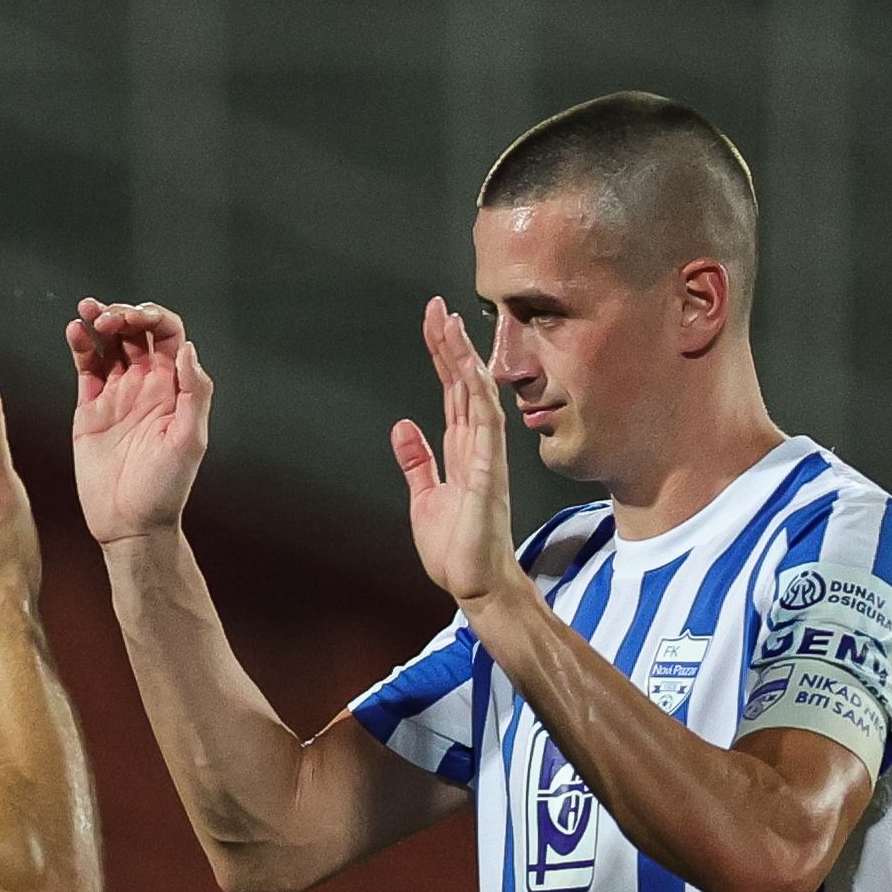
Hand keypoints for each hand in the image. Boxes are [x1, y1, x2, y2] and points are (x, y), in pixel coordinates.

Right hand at [67, 297, 214, 544]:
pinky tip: (75, 331)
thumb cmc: (166, 488)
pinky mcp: (90, 409)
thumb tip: (187, 349)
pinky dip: (80, 346)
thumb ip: (194, 392)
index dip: (154, 317)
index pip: (168, 335)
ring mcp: (117, 395)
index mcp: (174, 387)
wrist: (130, 524)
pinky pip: (86, 368)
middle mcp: (146, 385)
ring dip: (100, 322)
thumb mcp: (190, 440)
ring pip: (109, 345)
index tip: (137, 318)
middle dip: (123, 315)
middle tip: (109, 318)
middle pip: (136, 332)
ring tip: (87, 312)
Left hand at [392, 295, 520, 610]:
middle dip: (450, 346)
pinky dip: (480, 398)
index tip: (434, 323)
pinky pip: (488, 428)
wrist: (474, 583)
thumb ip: (417, 461)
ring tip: (451, 326)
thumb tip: (402, 425)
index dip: (442, 357)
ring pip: (477, 396)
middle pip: (463, 384)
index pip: (452, 392)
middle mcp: (478, 445)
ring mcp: (487, 457)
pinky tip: (472, 372)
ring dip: (464, 361)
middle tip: (437, 308)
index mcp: (461, 449)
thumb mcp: (424, 496)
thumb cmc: (455, 546)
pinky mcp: (489, 475)